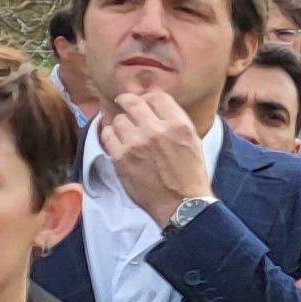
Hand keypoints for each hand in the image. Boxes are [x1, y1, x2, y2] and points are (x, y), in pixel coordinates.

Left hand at [96, 90, 216, 221]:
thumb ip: (175, 122)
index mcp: (178, 125)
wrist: (182, 204)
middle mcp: (156, 130)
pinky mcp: (121, 157)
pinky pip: (107, 136)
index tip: (143, 102)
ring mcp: (136, 143)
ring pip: (119, 120)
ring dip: (121, 125)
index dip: (147, 98)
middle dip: (126, 101)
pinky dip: (111, 137)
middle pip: (133, 102)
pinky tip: (118, 143)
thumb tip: (155, 107)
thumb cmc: (190, 175)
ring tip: (126, 134)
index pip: (156, 97)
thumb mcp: (192, 142)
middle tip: (123, 104)